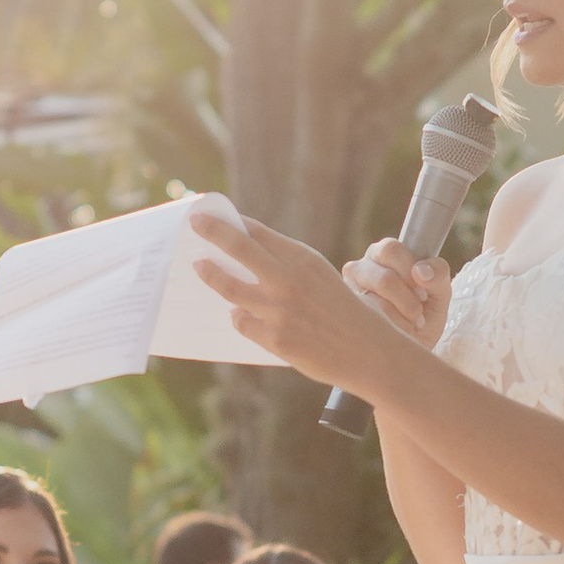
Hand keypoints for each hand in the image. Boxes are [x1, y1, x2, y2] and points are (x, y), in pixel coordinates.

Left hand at [193, 210, 400, 393]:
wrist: (368, 350)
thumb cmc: (343, 309)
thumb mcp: (320, 275)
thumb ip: (287, 264)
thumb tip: (246, 251)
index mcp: (303, 259)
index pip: (257, 232)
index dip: (232, 221)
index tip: (212, 214)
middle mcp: (289, 280)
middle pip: (238, 248)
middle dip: (213, 231)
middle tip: (195, 224)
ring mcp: (280, 311)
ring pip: (230, 287)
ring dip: (211, 274)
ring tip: (199, 266)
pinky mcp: (275, 339)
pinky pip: (241, 322)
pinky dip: (237, 316)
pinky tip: (237, 313)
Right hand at [343, 240, 451, 351]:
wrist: (411, 350)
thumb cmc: (423, 314)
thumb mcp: (439, 293)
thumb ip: (438, 275)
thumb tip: (421, 271)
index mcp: (383, 254)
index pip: (390, 249)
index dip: (410, 270)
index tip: (424, 292)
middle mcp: (360, 268)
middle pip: (384, 279)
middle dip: (408, 300)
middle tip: (418, 311)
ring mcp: (348, 294)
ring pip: (378, 305)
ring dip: (402, 319)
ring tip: (411, 324)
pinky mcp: (346, 318)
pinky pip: (371, 324)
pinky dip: (393, 330)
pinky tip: (397, 333)